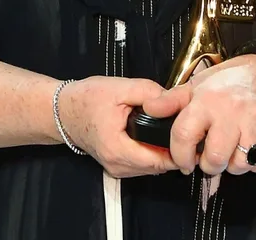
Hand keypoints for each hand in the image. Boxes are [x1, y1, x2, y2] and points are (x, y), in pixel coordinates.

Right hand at [57, 76, 190, 178]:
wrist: (64, 110)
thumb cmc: (89, 98)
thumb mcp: (120, 87)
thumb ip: (149, 93)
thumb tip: (174, 100)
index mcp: (118, 149)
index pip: (158, 161)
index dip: (178, 150)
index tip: (191, 134)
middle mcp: (118, 166)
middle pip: (158, 166)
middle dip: (173, 148)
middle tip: (185, 127)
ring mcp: (116, 169)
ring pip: (151, 167)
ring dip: (163, 151)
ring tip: (172, 129)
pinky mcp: (117, 166)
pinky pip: (142, 164)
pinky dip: (152, 152)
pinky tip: (156, 135)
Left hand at [149, 55, 255, 175]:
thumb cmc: (234, 79)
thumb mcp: (200, 84)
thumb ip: (173, 100)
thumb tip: (149, 108)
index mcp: (207, 100)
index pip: (183, 136)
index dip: (180, 155)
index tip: (184, 160)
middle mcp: (231, 112)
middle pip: (214, 158)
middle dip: (210, 164)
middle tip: (211, 155)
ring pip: (238, 165)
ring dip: (233, 164)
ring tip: (232, 149)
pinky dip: (255, 163)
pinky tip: (251, 147)